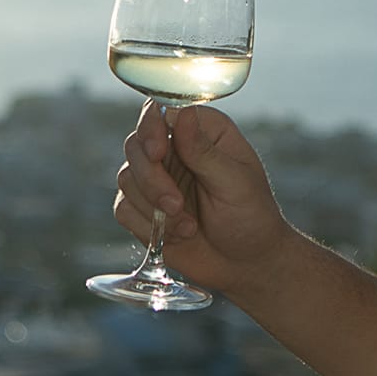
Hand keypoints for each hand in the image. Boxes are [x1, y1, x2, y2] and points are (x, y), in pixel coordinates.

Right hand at [113, 103, 291, 292]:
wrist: (246, 264)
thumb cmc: (252, 218)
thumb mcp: (236, 183)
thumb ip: (204, 151)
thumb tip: (182, 113)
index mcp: (203, 131)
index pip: (161, 111)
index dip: (151, 128)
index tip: (157, 153)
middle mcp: (176, 149)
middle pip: (136, 145)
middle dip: (152, 180)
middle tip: (176, 206)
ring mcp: (157, 178)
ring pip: (126, 177)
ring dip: (153, 207)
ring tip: (188, 227)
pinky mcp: (144, 208)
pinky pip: (123, 208)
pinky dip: (146, 226)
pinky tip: (178, 235)